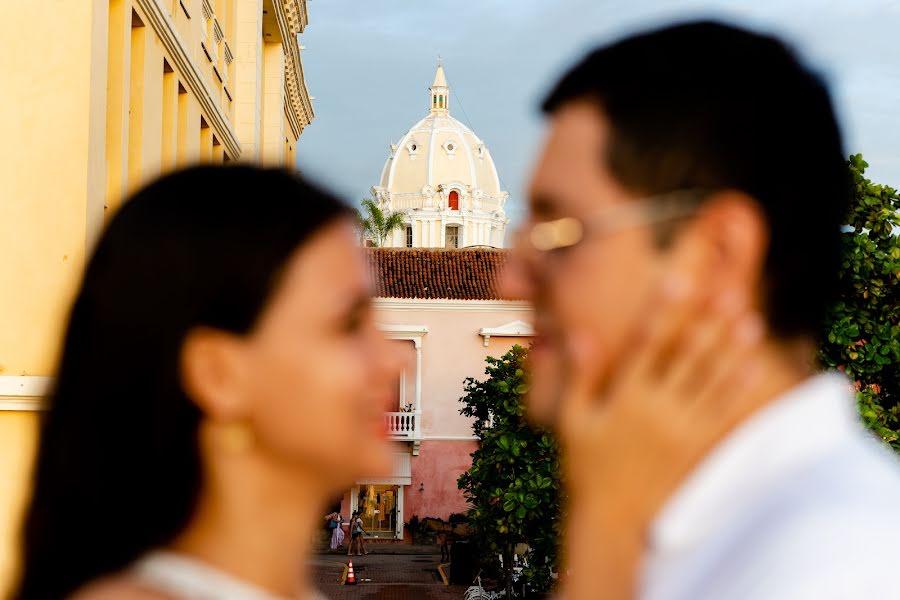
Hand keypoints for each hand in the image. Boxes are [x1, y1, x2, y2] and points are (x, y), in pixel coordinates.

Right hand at [558, 277, 764, 598]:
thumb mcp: (571, 420)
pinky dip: (740, 387)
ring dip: (732, 347)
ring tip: (750, 318)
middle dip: (709, 321)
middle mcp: (658, 409)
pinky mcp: (698, 447)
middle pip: (688, 356)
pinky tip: (755, 365)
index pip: (647, 344)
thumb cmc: (586, 466)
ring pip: (712, 380)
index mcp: (626, 398)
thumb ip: (577, 376)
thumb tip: (578, 334)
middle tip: (728, 290)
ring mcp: (682, 428)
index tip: (678, 280)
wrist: (613, 520)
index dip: (663, 310)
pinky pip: (724, 411)